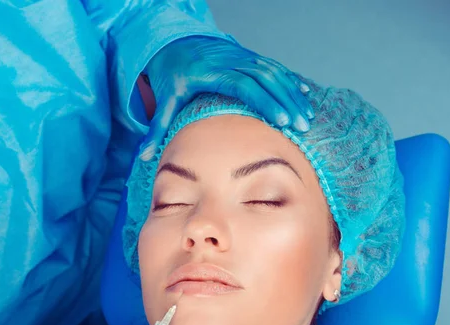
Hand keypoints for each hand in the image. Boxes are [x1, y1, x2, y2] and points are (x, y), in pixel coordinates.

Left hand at [139, 36, 313, 160]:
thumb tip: (142, 158)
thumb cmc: (170, 74)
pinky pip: (274, 66)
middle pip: (266, 79)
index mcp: (212, 72)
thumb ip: (156, 129)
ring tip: (308, 116)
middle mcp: (232, 61)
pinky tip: (305, 93)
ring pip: (274, 72)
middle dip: (287, 102)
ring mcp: (242, 56)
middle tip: (302, 125)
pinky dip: (290, 80)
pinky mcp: (248, 56)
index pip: (244, 85)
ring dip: (292, 93)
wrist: (173, 42)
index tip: (281, 120)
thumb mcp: (163, 100)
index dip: (265, 102)